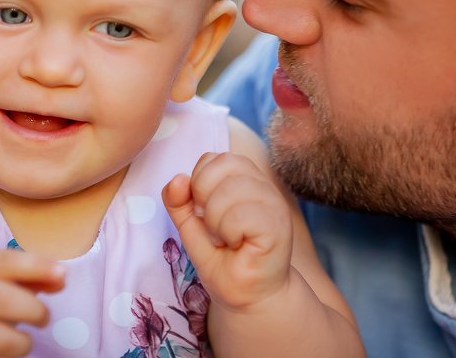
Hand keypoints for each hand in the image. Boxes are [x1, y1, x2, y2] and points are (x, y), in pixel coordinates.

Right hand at [0, 249, 64, 356]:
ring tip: (18, 341)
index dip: (35, 265)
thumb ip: (31, 275)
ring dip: (22, 344)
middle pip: (5, 301)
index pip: (3, 262)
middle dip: (34, 310)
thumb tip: (61, 277)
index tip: (62, 273)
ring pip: (3, 341)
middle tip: (42, 318)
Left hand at [162, 152, 292, 311]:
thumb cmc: (225, 261)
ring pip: (230, 189)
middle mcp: (263, 186)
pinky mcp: (278, 227)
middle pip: (223, 163)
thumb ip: (179, 203)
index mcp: (245, 180)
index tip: (203, 212)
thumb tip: (177, 179)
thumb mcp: (191, 228)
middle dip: (204, 196)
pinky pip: (240, 215)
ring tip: (224, 238)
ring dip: (215, 219)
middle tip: (212, 227)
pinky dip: (227, 232)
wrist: (251, 298)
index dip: (198, 182)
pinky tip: (236, 245)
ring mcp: (274, 205)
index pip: (214, 157)